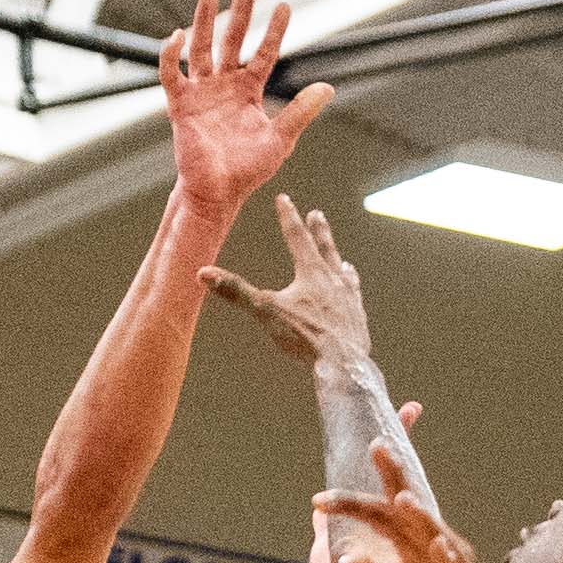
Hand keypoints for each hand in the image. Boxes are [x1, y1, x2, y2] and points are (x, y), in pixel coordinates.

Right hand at [157, 0, 327, 214]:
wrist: (217, 193)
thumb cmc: (247, 171)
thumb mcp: (280, 139)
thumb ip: (300, 111)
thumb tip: (329, 87)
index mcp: (248, 91)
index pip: (263, 53)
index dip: (274, 30)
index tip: (285, 6)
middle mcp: (224, 85)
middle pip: (232, 39)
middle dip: (239, 11)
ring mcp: (201, 92)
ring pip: (201, 47)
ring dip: (203, 19)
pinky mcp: (180, 104)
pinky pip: (171, 73)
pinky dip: (171, 54)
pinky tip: (178, 35)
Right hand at [197, 188, 374, 368]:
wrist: (343, 363)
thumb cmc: (305, 337)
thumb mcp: (265, 311)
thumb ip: (236, 291)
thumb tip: (204, 274)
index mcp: (311, 273)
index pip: (297, 237)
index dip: (288, 217)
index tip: (285, 199)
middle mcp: (334, 280)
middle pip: (325, 249)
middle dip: (319, 231)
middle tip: (317, 215)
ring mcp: (349, 299)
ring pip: (344, 274)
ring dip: (339, 263)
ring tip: (343, 261)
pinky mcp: (358, 319)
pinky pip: (355, 299)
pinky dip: (352, 292)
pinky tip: (353, 294)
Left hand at [313, 440, 502, 562]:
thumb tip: (342, 558)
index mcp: (413, 549)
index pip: (382, 514)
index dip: (354, 501)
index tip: (319, 497)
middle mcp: (436, 553)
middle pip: (412, 512)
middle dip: (396, 481)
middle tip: (377, 448)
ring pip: (438, 539)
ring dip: (422, 518)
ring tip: (403, 499)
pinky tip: (437, 547)